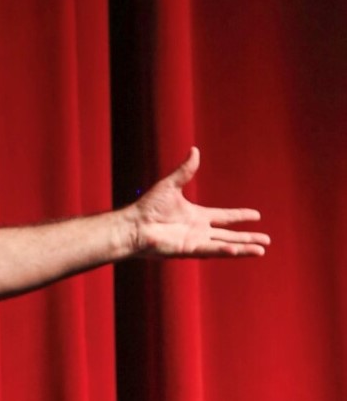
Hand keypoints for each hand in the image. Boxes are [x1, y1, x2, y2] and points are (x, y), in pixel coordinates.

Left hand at [132, 147, 269, 257]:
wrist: (133, 224)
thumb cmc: (147, 206)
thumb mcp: (170, 185)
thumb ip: (185, 170)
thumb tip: (194, 149)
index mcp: (197, 216)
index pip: (224, 217)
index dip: (240, 216)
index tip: (257, 215)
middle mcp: (199, 230)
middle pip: (230, 235)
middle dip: (248, 238)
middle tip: (267, 241)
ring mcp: (195, 241)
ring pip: (225, 245)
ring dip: (244, 248)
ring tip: (262, 250)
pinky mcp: (188, 249)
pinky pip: (211, 249)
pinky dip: (224, 250)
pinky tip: (239, 250)